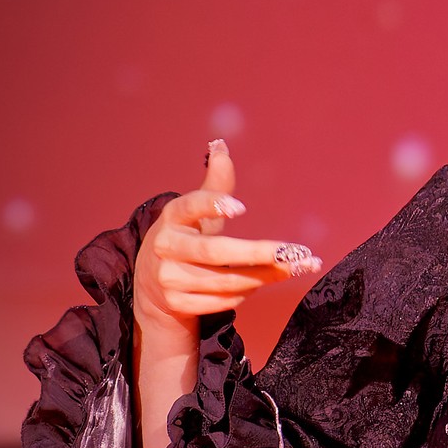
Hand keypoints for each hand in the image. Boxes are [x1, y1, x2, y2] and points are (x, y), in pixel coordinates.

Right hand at [134, 141, 322, 340]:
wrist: (153, 286)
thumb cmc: (186, 239)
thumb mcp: (196, 212)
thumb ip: (214, 184)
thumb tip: (220, 144)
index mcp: (172, 217)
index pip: (190, 207)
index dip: (213, 205)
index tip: (241, 208)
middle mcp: (166, 246)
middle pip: (217, 252)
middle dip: (259, 253)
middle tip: (294, 252)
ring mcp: (169, 278)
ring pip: (226, 280)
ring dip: (264, 276)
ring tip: (293, 268)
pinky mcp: (177, 303)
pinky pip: (223, 301)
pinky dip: (246, 293)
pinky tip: (260, 284)